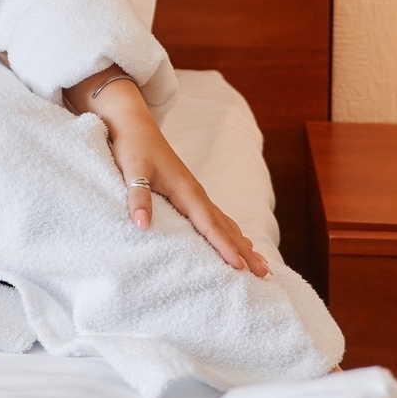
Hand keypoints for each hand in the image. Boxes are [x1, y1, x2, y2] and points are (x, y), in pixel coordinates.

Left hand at [62, 67, 269, 276]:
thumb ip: (138, 197)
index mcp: (185, 190)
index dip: (224, 246)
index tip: (239, 266)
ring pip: (224, 223)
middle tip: (264, 274)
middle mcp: (196, 193)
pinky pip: (216, 218)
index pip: (209, 224)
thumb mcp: (132, 170)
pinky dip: (230, 232)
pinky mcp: (189, 193)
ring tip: (260, 265)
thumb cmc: (132, 146)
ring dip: (242, 244)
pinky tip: (237, 241)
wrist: (134, 123)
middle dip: (245, 251)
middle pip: (225, 226)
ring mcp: (195, 193)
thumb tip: (142, 226)